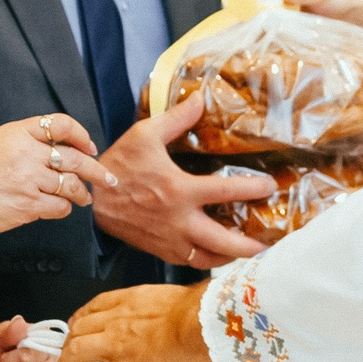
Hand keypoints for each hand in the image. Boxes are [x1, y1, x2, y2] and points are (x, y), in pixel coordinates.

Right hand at [0, 115, 110, 235]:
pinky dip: (65, 207)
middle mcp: (26, 153)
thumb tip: (68, 148)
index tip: (90, 147)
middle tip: (109, 178)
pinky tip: (63, 207)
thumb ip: (31, 139)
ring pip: (71, 184)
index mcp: (18, 132)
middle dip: (97, 170)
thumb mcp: (0, 141)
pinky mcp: (28, 205)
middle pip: (74, 158)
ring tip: (85, 197)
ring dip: (82, 192)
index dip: (81, 135)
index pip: (61, 124)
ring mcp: (28, 180)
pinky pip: (60, 206)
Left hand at [57, 285, 209, 361]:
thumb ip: (157, 308)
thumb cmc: (198, 313)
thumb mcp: (172, 299)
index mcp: (129, 301)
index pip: (93, 307)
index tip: (77, 324)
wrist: (203, 324)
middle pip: (78, 328)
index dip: (80, 318)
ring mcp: (117, 347)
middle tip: (66, 352)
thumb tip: (163, 315)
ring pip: (75, 352)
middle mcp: (116, 321)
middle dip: (68, 341)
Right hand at [90, 93, 273, 268]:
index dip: (253, 189)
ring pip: (209, 258)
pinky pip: (191, 262)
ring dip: (231, 257)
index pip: (227, 192)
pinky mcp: (161, 250)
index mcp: (180, 190)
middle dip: (249, 245)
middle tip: (267, 241)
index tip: (270, 187)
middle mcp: (180, 221)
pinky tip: (217, 253)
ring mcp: (171, 240)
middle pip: (225, 242)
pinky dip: (208, 260)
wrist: (91, 199)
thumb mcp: (145, 134)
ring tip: (247, 252)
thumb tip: (200, 99)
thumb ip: (177, 118)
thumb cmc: (118, 165)